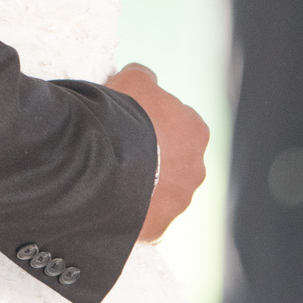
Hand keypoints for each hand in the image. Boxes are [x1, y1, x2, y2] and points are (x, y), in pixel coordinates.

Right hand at [108, 63, 209, 241]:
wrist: (106, 161)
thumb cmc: (124, 114)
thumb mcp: (132, 79)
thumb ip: (144, 76)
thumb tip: (146, 76)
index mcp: (196, 132)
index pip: (179, 127)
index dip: (153, 125)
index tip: (131, 126)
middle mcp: (196, 169)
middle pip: (173, 163)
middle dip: (153, 160)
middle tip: (120, 154)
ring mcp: (178, 202)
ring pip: (160, 194)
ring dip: (143, 187)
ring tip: (112, 180)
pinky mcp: (159, 227)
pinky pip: (144, 219)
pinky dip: (131, 213)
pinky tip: (110, 203)